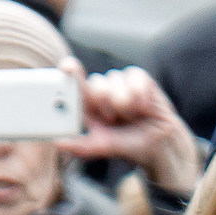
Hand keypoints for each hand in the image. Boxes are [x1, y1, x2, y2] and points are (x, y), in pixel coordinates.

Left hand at [55, 63, 199, 193]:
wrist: (157, 143)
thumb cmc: (126, 144)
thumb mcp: (101, 147)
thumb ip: (80, 146)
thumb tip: (58, 143)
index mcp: (87, 104)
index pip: (74, 83)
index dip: (70, 71)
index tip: (67, 67)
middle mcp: (101, 90)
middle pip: (95, 82)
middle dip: (104, 101)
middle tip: (112, 118)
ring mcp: (119, 82)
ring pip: (114, 79)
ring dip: (123, 102)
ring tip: (130, 115)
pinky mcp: (138, 78)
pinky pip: (133, 77)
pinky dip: (138, 94)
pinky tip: (143, 107)